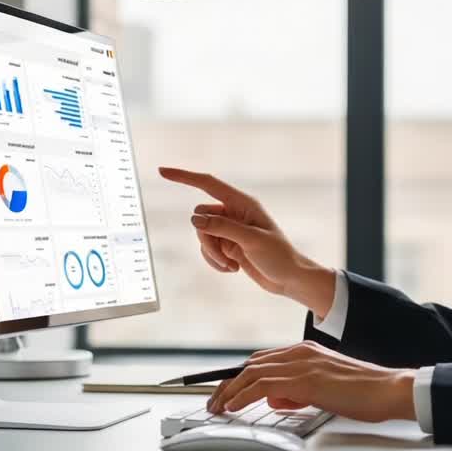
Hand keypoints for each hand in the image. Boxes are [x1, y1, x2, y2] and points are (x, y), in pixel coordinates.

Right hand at [158, 167, 336, 317]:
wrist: (289, 279)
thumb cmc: (279, 256)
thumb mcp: (251, 240)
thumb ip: (222, 227)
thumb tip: (194, 218)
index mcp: (243, 203)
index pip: (207, 184)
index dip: (184, 177)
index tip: (162, 171)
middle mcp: (234, 213)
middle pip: (200, 217)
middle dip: (208, 240)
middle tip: (227, 256)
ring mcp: (229, 229)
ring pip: (202, 235)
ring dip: (212, 254)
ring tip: (232, 265)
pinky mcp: (227, 245)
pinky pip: (207, 249)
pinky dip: (214, 261)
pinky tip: (233, 269)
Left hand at [208, 341, 416, 423]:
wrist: (387, 389)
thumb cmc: (363, 392)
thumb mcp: (324, 390)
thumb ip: (298, 391)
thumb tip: (276, 400)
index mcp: (307, 351)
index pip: (263, 360)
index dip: (241, 374)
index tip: (226, 388)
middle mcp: (301, 352)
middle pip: (252, 364)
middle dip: (229, 383)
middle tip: (215, 400)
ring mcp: (302, 364)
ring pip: (252, 373)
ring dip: (230, 391)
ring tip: (217, 406)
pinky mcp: (304, 380)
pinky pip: (262, 386)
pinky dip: (243, 396)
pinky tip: (233, 406)